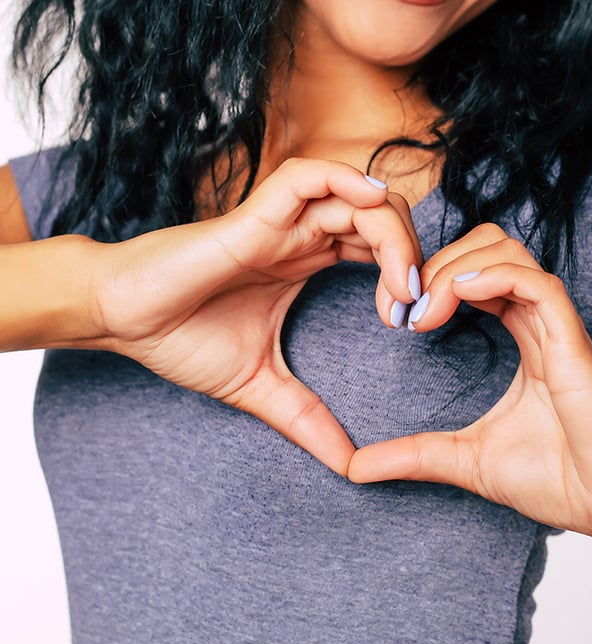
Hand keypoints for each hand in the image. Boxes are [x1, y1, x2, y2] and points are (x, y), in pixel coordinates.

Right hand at [88, 158, 421, 474]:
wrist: (124, 320)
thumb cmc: (183, 338)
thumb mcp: (260, 387)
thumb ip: (307, 419)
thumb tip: (348, 466)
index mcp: (308, 261)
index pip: (379, 245)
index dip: (408, 273)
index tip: (412, 322)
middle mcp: (301, 235)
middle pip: (381, 216)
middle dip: (413, 253)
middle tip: (416, 306)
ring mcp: (280, 222)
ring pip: (358, 196)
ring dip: (393, 231)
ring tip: (402, 284)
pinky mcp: (253, 216)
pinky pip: (309, 178)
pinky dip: (347, 183)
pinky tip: (371, 212)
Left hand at [348, 223, 591, 539]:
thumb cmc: (563, 478)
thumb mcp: (467, 460)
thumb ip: (415, 455)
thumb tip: (356, 467)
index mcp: (523, 337)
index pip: (476, 275)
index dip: (431, 280)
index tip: (396, 317)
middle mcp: (539, 323)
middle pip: (488, 246)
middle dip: (435, 263)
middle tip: (402, 309)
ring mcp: (558, 328)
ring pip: (509, 251)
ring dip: (456, 265)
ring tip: (425, 309)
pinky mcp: (574, 343)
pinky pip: (537, 283)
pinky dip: (495, 274)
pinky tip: (460, 294)